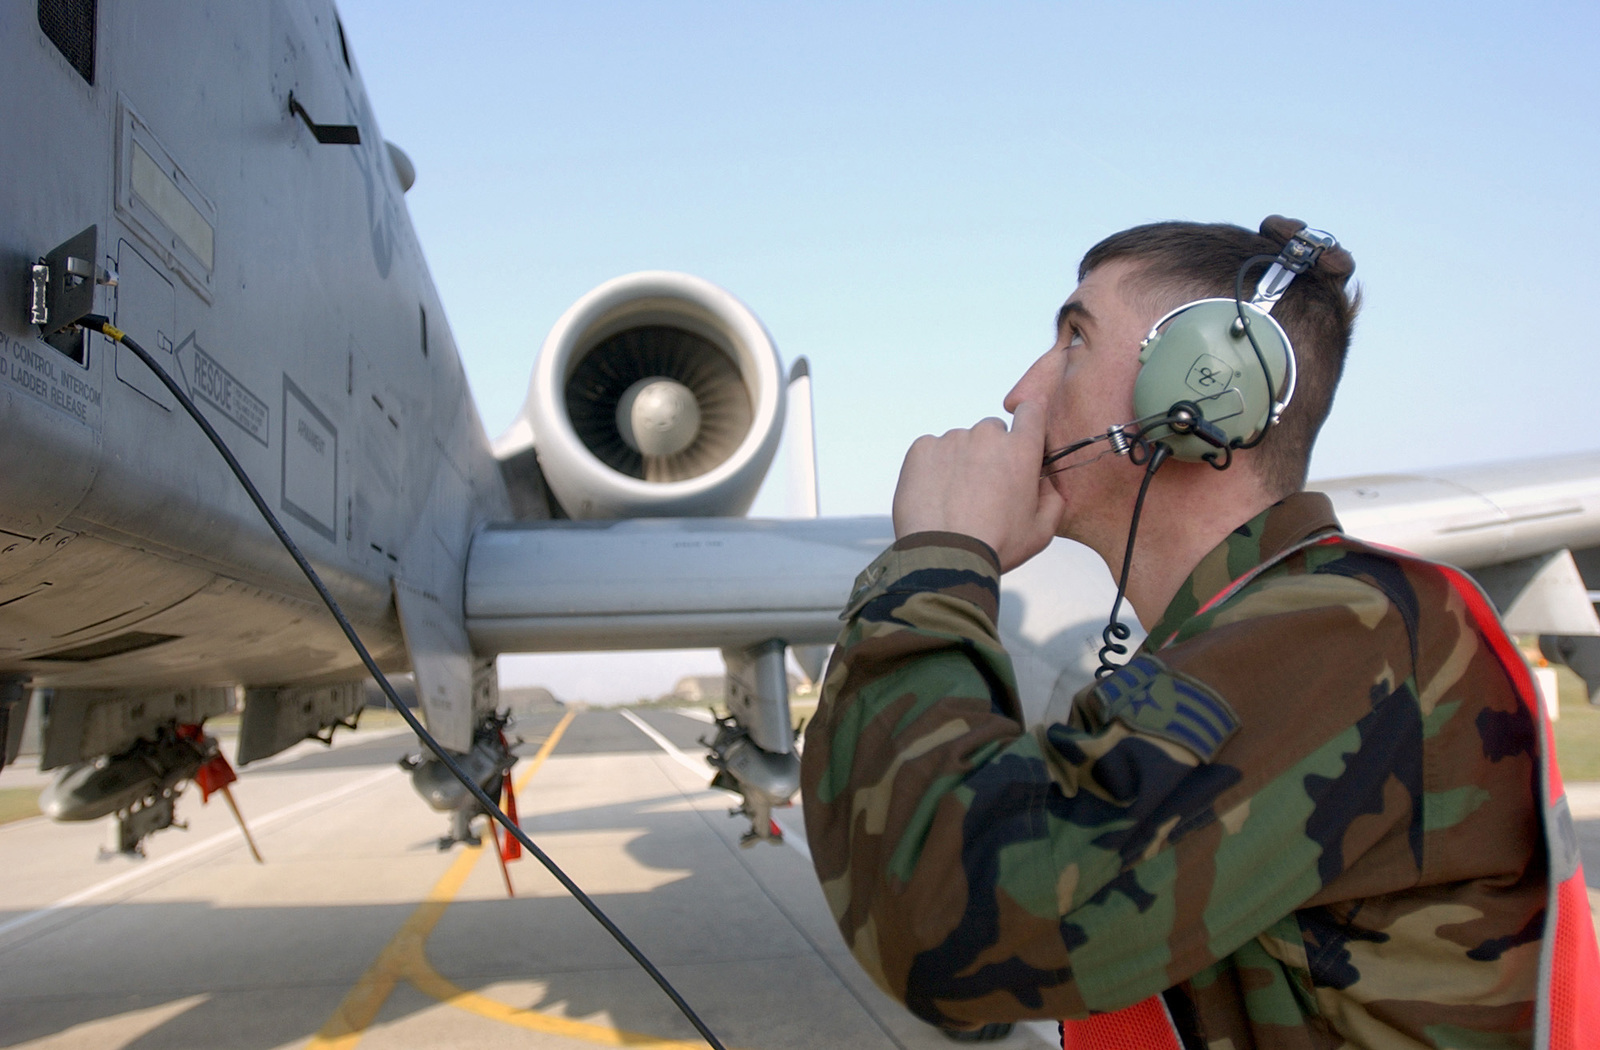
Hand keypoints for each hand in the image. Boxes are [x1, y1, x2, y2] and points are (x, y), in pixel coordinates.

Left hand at [891, 401, 1065, 571]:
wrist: (944, 556)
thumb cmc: (995, 545)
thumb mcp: (1041, 531)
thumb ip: (1053, 499)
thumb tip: (1047, 482)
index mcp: (1020, 449)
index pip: (1030, 411)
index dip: (1026, 425)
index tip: (1019, 443)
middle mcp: (986, 436)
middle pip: (992, 431)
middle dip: (991, 452)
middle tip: (983, 488)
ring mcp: (951, 440)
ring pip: (960, 443)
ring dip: (961, 461)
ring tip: (955, 499)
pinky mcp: (922, 449)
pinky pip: (931, 451)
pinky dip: (934, 467)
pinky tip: (936, 496)